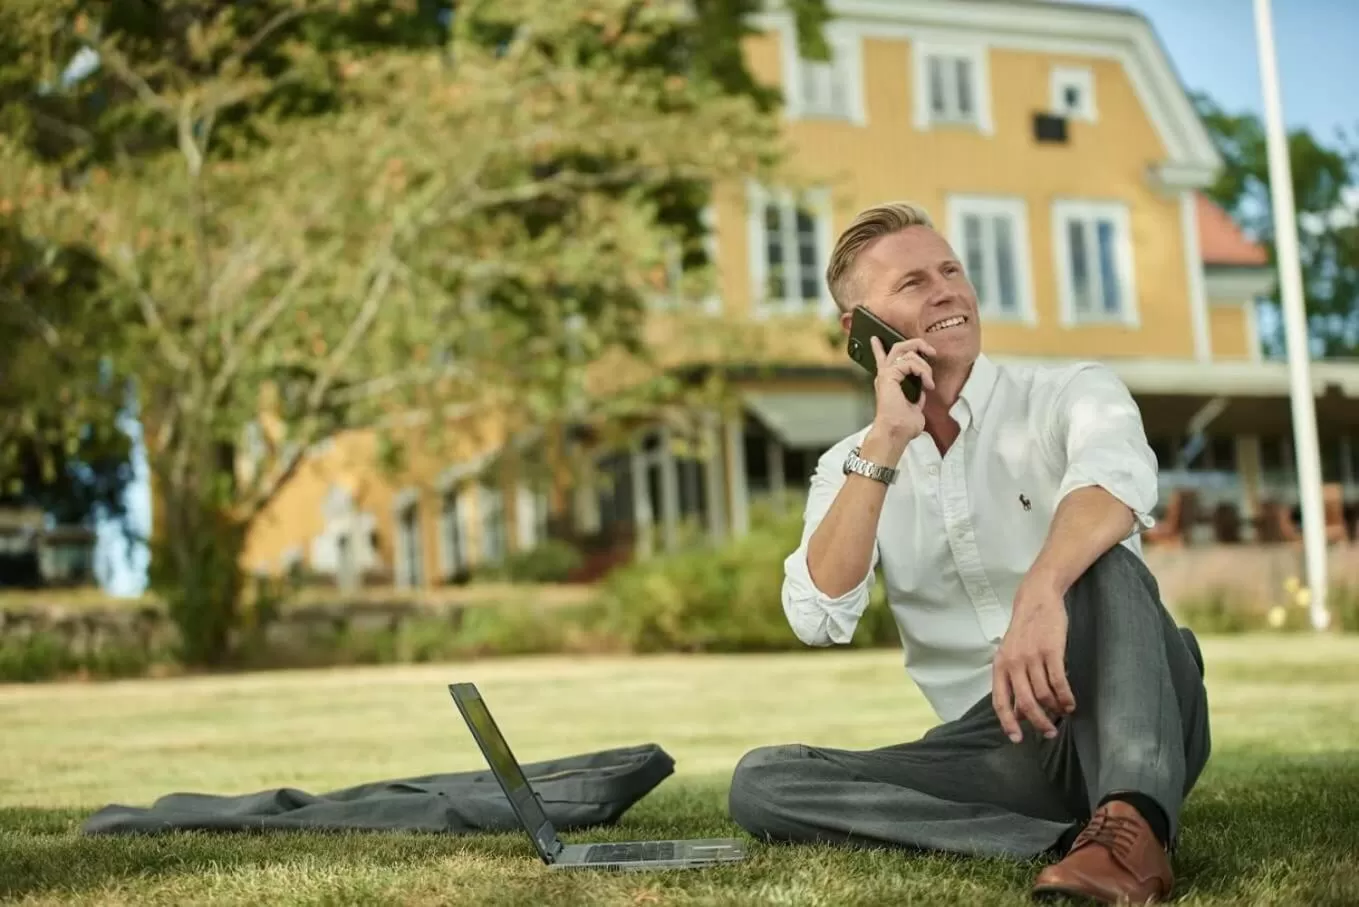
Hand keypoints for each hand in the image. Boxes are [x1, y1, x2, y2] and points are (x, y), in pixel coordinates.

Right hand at [868, 335, 934, 442]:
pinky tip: (927, 384)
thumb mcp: (914, 407)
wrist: (896, 433)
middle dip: (917, 344)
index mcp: (888, 382)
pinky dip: (923, 372)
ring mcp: (886, 374)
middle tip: (931, 352)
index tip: (875, 339)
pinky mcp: (889, 375)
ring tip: (929, 382)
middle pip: (898, 347)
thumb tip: (922, 390)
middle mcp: (885, 376)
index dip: (878, 348)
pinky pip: (910, 362)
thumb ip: (916, 395)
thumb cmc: (903, 426)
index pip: (882, 359)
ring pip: (907, 352)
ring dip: (925, 366)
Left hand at [991, 577, 1075, 742]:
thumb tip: (1017, 713)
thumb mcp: (1011, 654)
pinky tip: (1070, 703)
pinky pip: (1058, 681)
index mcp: (1000, 666)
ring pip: (1044, 694)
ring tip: (1064, 714)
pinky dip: (1065, 696)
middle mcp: (1013, 663)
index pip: (1000, 701)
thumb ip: (1013, 681)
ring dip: (1055, 709)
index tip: (1017, 739)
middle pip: (1026, 703)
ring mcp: (1032, 656)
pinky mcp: (1051, 651)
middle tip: (1050, 733)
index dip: (1008, 723)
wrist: (1037, 600)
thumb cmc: (1024, 631)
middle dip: (1039, 723)